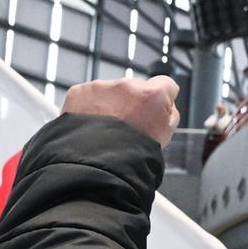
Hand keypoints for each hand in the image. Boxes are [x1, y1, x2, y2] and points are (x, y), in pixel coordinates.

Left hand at [62, 75, 180, 147]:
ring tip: (106, 131)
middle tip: (127, 127)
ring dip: (110, 105)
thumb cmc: (131, 155)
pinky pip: (88, 96)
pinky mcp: (79, 92)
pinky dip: (89, 108)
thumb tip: (165, 107)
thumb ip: (168, 115)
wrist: (95, 164)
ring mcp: (101, 87)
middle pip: (135, 87)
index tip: (156, 109)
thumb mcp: (165, 136)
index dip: (162, 99)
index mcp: (152, 95)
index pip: (166, 84)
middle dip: (132, 102)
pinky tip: (92, 127)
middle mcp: (127, 86)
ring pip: (110, 92)